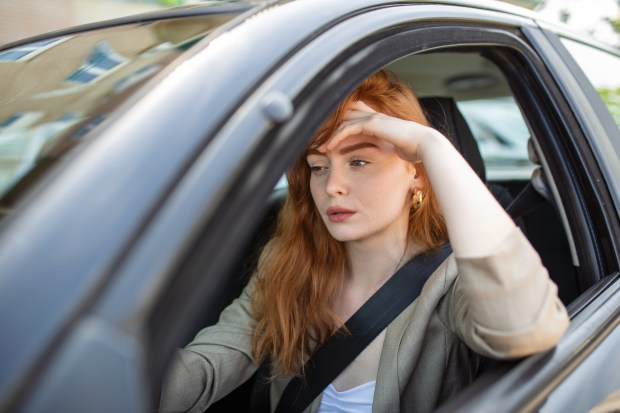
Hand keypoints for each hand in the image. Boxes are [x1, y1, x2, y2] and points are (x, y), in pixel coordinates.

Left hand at [321, 101, 445, 162]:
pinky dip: (336, 138)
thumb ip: (383, 150)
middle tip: (311, 140)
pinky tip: (327, 148)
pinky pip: (348, 129)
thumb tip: (381, 159)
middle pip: (341, 117)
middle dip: (326, 128)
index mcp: (377, 121)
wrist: (424, 146)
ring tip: (316, 145)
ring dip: (327, 134)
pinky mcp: (373, 123)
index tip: (323, 142)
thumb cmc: (413, 150)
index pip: (349, 120)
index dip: (334, 129)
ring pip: (342, 121)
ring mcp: (373, 117)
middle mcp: (373, 116)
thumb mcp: (393, 150)